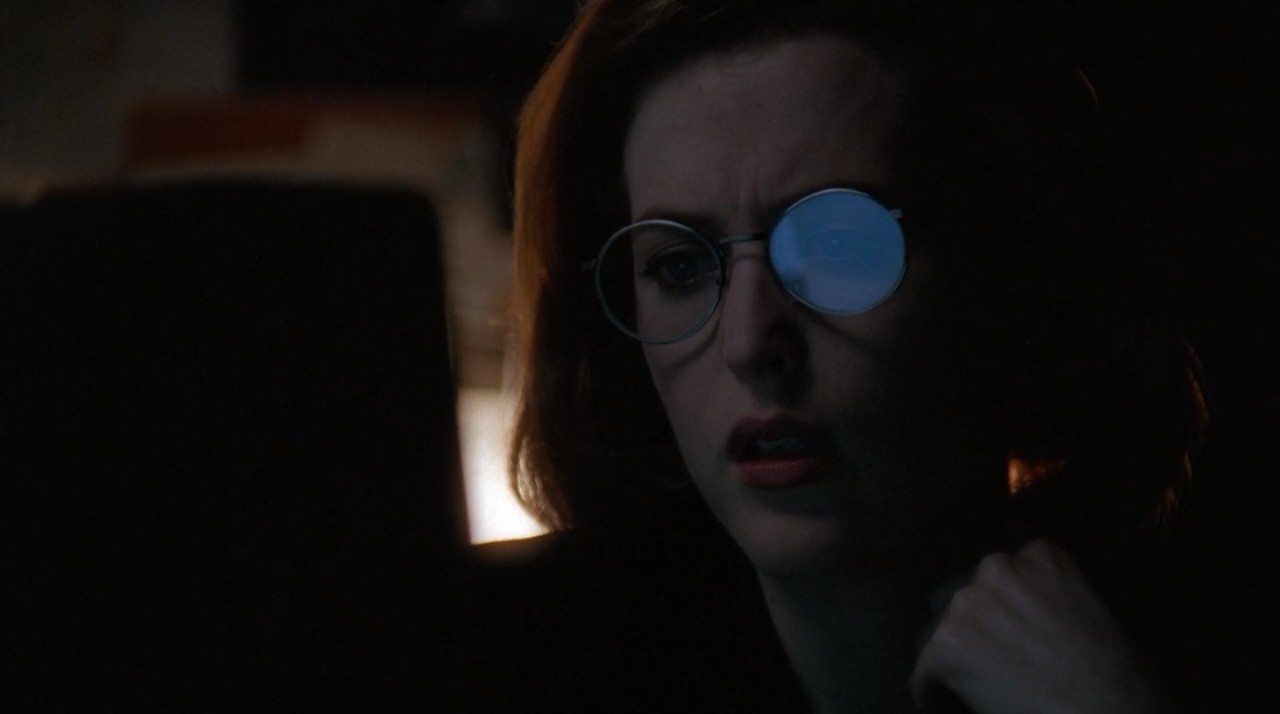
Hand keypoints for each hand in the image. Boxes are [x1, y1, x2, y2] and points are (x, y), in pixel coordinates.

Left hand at [911, 539, 1175, 713]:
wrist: (1114, 712)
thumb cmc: (1119, 681)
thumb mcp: (1091, 612)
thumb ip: (1049, 598)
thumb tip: (1020, 621)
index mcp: (1041, 554)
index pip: (998, 578)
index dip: (999, 614)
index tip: (1007, 640)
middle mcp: (999, 567)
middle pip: (964, 602)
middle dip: (974, 634)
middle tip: (993, 669)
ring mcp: (970, 603)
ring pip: (939, 635)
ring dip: (953, 662)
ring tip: (977, 690)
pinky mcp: (948, 643)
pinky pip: (923, 673)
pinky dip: (933, 694)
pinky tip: (949, 706)